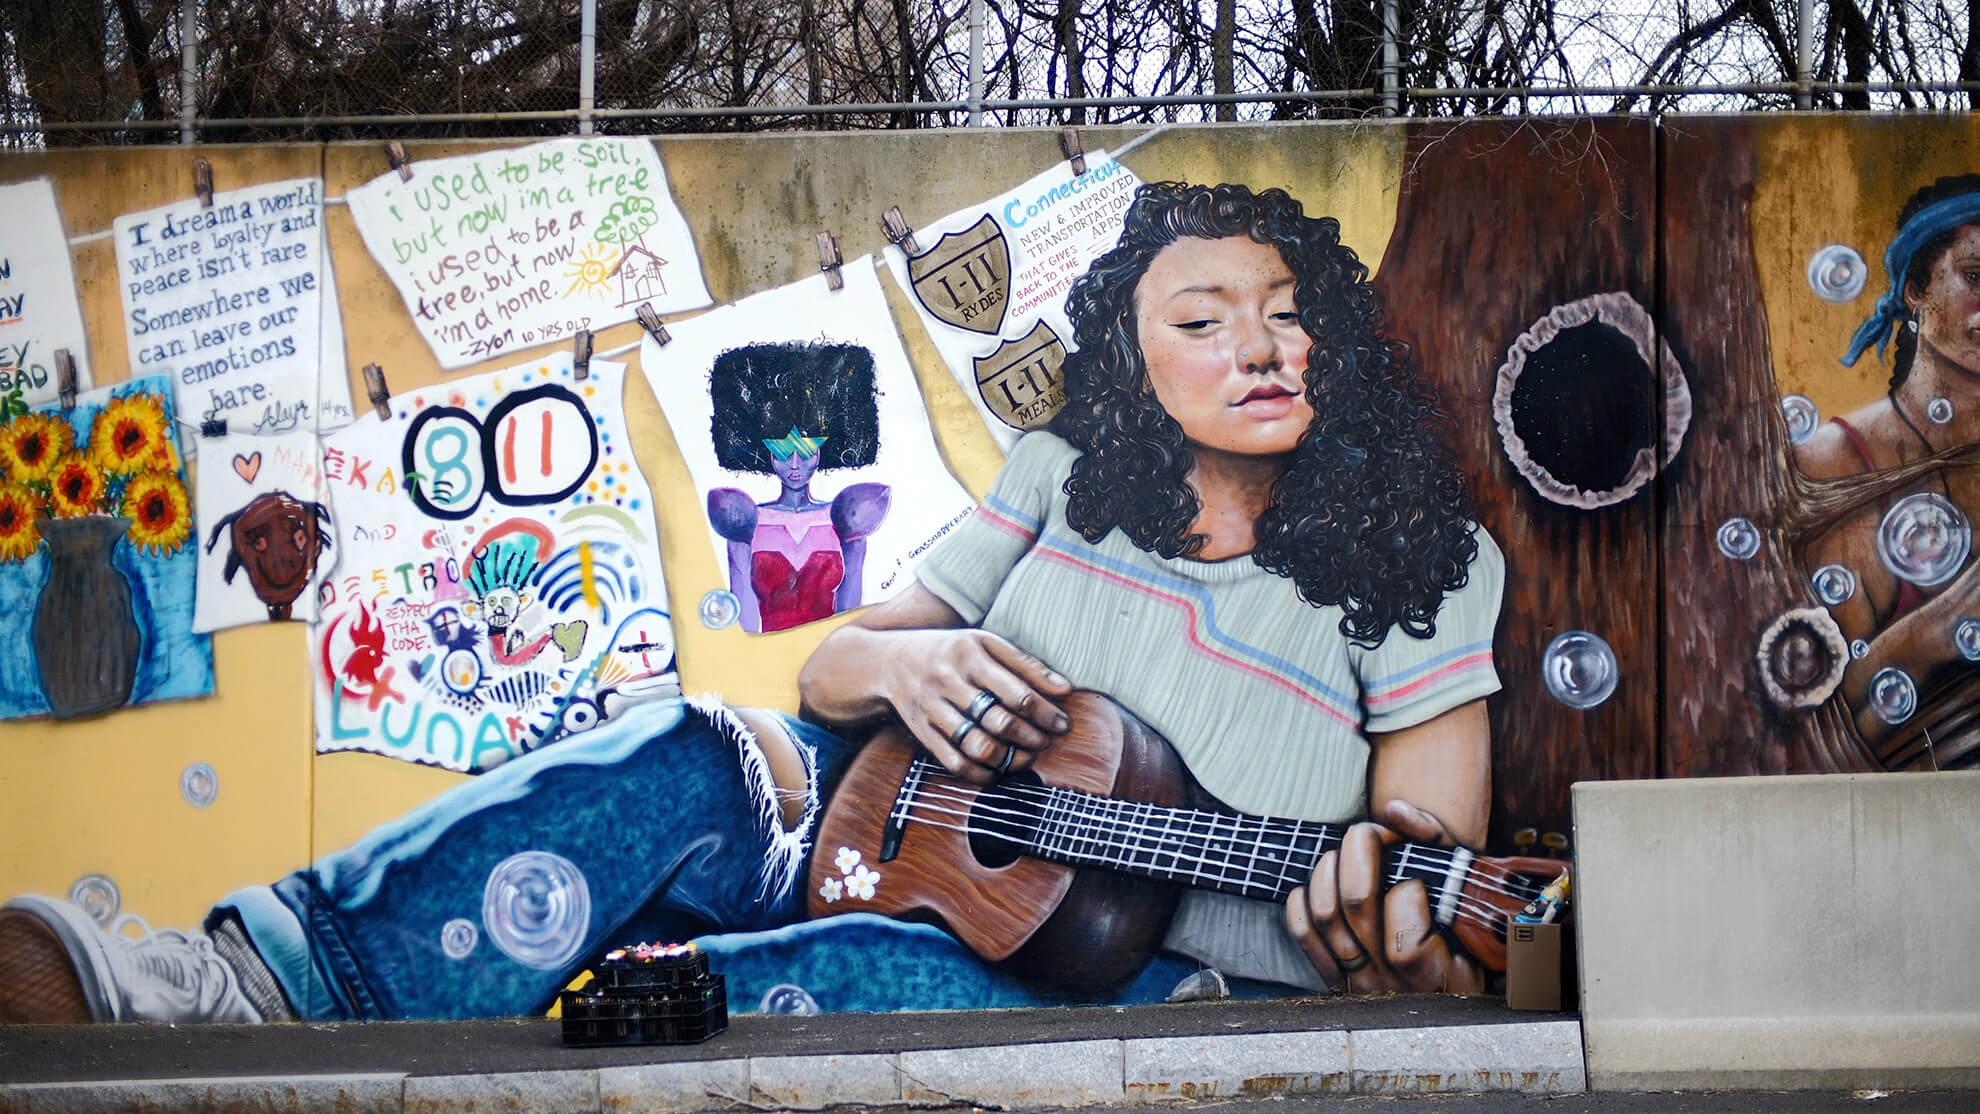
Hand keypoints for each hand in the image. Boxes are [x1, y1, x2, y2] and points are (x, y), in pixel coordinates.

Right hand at [884, 629, 1073, 782]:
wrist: (887, 661)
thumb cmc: (949, 650)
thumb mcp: (984, 642)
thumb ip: (1025, 663)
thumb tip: (1065, 689)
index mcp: (969, 654)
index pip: (1016, 692)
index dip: (1045, 713)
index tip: (1062, 725)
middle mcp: (948, 680)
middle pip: (999, 721)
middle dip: (1031, 738)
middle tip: (1046, 742)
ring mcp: (932, 708)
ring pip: (977, 745)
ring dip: (1009, 759)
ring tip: (1027, 758)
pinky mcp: (920, 731)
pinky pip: (952, 761)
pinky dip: (979, 773)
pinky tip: (997, 771)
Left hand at [1284, 798, 1483, 994]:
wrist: (1444, 981)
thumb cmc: (1461, 926)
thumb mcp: (1465, 892)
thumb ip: (1436, 843)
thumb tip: (1396, 811)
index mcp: (1439, 976)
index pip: (1406, 943)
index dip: (1408, 891)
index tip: (1416, 871)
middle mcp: (1394, 986)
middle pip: (1357, 907)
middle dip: (1359, 854)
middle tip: (1369, 834)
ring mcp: (1360, 983)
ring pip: (1326, 915)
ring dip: (1329, 870)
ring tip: (1345, 853)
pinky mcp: (1334, 977)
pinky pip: (1304, 934)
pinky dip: (1304, 899)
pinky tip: (1319, 882)